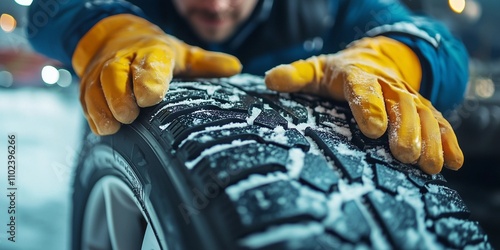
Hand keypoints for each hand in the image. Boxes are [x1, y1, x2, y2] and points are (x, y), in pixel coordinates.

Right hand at [72, 14, 240, 134]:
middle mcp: (123, 59)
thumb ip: (207, 64)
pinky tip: (103, 128)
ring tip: (115, 126)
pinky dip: (92, 114)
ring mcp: (101, 72)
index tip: (151, 97)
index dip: (149, 79)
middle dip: (121, 96)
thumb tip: (236, 67)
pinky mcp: (88, 85)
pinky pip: (85, 100)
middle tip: (131, 115)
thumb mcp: (183, 55)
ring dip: (103, 107)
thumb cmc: (155, 53)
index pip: (149, 63)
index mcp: (151, 51)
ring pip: (96, 88)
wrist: (115, 37)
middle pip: (115, 74)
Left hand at [264, 36, 462, 173]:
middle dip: (405, 129)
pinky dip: (449, 140)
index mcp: (357, 75)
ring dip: (429, 139)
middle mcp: (388, 85)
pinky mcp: (423, 108)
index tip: (374, 129)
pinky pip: (440, 121)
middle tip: (404, 155)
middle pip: (399, 104)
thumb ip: (295, 75)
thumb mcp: (315, 70)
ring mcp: (408, 97)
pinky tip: (454, 162)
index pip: (363, 87)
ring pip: (424, 114)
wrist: (373, 60)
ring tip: (429, 165)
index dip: (369, 106)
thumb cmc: (338, 73)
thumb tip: (270, 79)